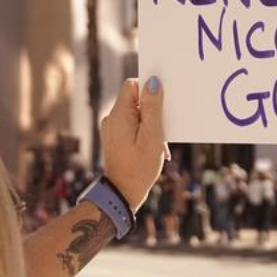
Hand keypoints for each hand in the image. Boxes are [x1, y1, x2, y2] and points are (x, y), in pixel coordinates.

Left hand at [100, 77, 167, 210]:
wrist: (123, 194)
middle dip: (153, 110)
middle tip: (164, 127)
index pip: (132, 85)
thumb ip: (153, 108)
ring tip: (160, 143)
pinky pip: (133, 125)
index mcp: (118, 114)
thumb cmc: (139, 168)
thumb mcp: (152, 136)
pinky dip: (145, 132)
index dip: (149, 88)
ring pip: (136, 113)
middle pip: (135, 99)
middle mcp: (112, 118)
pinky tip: (155, 148)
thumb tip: (153, 82)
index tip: (164, 101)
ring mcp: (112, 129)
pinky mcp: (116, 138)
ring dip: (151, 124)